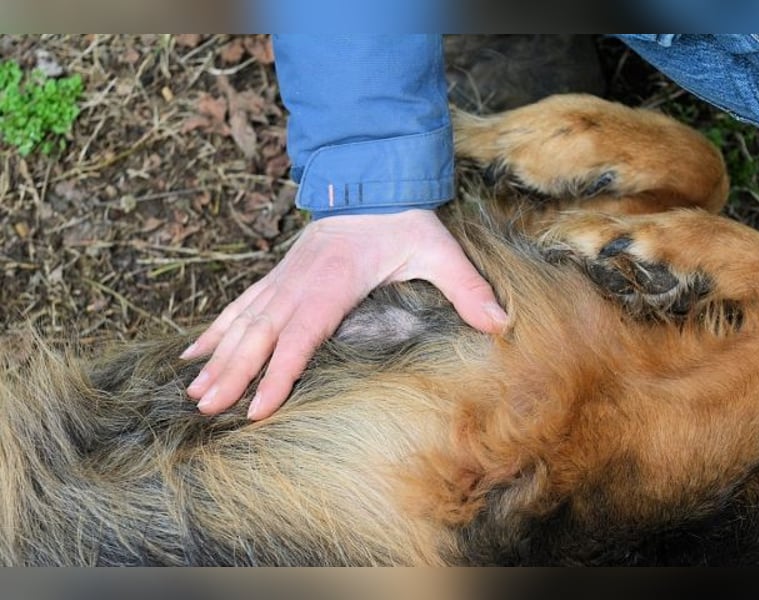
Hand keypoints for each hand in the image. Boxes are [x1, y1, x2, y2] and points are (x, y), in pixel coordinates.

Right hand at [181, 209, 507, 419]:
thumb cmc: (401, 218)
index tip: (257, 409)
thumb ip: (466, 287)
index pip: (302, 335)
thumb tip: (500, 323)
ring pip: (241, 321)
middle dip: (232, 372)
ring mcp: (283, 278)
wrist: (369, 178)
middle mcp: (298, 282)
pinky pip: (239, 305)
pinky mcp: (278, 275)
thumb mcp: (438, 249)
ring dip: (217, 357)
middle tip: (205, 409)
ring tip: (193, 392)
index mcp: (333, 282)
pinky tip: (195, 351)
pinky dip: (215, 329)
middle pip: (259, 333)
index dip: (279, 373)